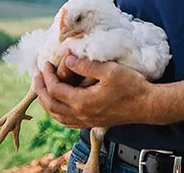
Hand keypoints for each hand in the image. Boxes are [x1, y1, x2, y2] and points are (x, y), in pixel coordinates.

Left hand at [33, 55, 153, 128]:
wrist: (146, 105)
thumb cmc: (131, 86)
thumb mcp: (109, 70)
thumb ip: (87, 65)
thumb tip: (68, 60)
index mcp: (82, 102)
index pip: (55, 89)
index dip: (47, 76)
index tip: (45, 64)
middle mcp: (80, 115)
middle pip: (51, 105)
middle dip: (41, 90)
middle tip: (37, 76)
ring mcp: (86, 121)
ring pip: (57, 116)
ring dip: (47, 102)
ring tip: (43, 90)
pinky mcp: (92, 122)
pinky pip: (67, 121)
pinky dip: (57, 113)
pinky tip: (60, 105)